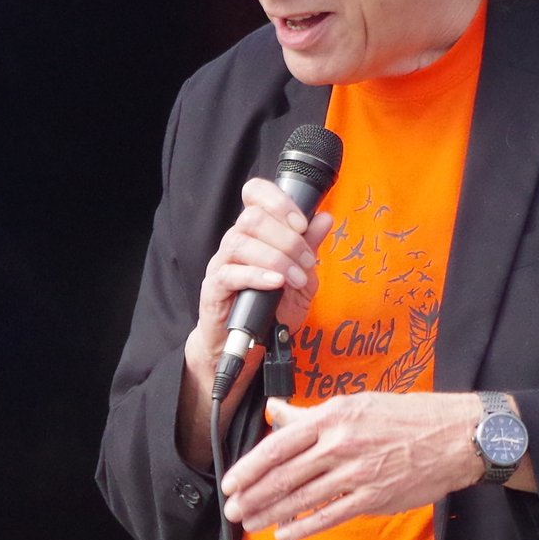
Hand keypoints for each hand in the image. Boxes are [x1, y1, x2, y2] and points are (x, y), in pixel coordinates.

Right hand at [183, 179, 335, 396]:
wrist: (246, 346)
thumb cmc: (271, 309)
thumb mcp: (301, 278)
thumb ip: (309, 247)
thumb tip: (325, 218)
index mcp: (254, 232)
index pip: (254, 194)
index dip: (278, 201)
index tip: (302, 223)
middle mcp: (235, 242)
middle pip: (252, 218)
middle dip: (288, 238)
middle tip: (308, 262)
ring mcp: (221, 264)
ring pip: (240, 242)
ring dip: (276, 258)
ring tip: (296, 278)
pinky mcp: (213, 289)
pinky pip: (230, 274)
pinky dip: (257, 275)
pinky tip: (276, 283)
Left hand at [221, 393, 483, 539]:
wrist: (455, 436)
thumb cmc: (406, 417)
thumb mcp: (355, 404)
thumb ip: (311, 413)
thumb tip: (276, 411)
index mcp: (333, 417)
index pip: (279, 444)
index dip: (250, 466)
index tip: (232, 480)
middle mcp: (341, 444)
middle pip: (284, 474)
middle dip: (253, 494)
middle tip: (233, 508)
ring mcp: (357, 472)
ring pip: (302, 497)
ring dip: (271, 512)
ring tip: (251, 522)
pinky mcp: (373, 496)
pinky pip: (330, 515)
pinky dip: (304, 527)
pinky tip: (284, 534)